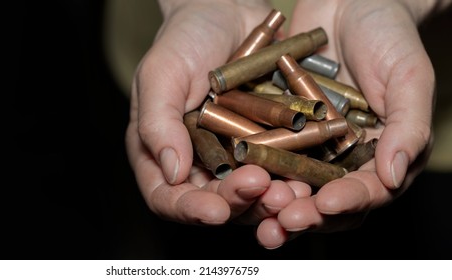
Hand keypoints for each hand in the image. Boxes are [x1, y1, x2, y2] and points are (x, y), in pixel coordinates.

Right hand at [125, 0, 302, 227]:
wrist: (226, 10)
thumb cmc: (183, 39)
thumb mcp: (160, 75)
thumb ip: (158, 122)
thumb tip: (173, 172)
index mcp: (162, 151)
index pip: (166, 197)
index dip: (189, 210)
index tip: (216, 210)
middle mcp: (197, 161)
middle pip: (212, 202)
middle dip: (237, 203)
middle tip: (261, 189)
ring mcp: (233, 156)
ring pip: (250, 195)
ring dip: (269, 200)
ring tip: (289, 191)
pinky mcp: (265, 145)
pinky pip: (278, 170)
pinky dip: (292, 178)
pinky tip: (306, 178)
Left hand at [258, 0, 441, 247]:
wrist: (348, 0)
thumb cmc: (388, 35)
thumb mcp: (408, 77)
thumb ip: (408, 127)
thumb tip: (394, 175)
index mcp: (378, 154)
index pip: (366, 191)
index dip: (348, 201)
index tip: (327, 203)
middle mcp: (341, 157)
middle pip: (324, 199)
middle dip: (306, 214)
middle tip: (284, 220)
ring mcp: (308, 145)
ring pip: (291, 184)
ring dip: (274, 202)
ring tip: (259, 211)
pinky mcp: (279, 129)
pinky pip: (264, 152)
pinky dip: (252, 167)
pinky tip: (238, 177)